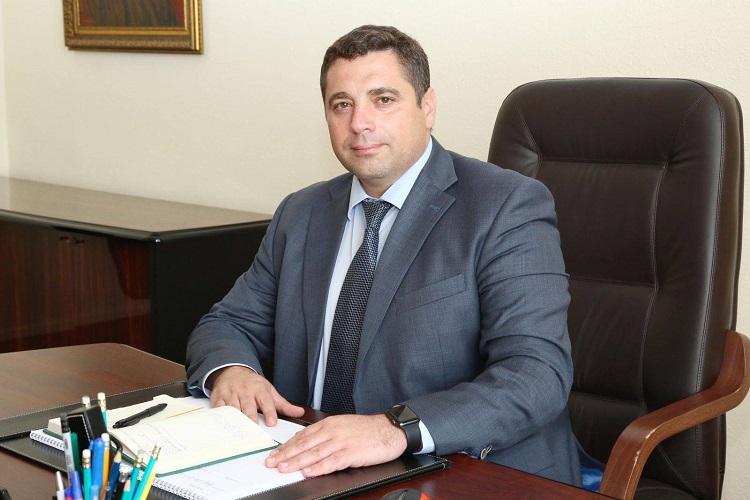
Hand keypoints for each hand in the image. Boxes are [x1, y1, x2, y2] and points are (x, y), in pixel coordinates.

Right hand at [208, 366, 304, 425]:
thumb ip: (283, 404)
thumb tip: (300, 412)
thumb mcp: (269, 391)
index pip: (266, 401)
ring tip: (240, 431)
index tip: (272, 423)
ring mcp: (231, 394)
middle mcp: (245, 391)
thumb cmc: (252, 384)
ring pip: (233, 408)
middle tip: (255, 430)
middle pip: (248, 405)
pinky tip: (224, 425)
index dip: (269, 412)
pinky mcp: (218, 398)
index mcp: (259, 389)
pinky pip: (219, 408)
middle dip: (251, 417)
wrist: (231, 371)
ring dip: (236, 419)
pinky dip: (221, 417)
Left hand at [265, 414, 406, 476]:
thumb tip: (306, 442)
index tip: (274, 454)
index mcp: (329, 424)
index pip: (302, 436)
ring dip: (297, 461)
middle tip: (271, 463)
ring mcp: (342, 442)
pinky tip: (308, 471)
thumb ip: (325, 434)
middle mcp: (333, 431)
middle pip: (304, 444)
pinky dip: (319, 467)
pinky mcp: (352, 453)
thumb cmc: (367, 430)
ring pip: (314, 453)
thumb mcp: (343, 426)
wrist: (389, 429)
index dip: (287, 446)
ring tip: (283, 468)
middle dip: (286, 454)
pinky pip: (332, 461)